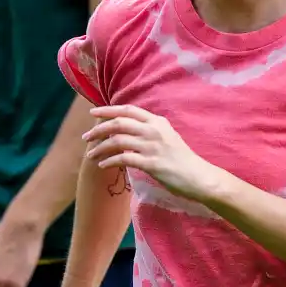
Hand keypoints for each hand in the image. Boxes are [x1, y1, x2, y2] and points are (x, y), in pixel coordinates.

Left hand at [84, 106, 215, 202]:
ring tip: (91, 155)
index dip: (108, 110)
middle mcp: (154, 130)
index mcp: (157, 121)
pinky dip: (110, 161)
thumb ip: (150, 130)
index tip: (93, 113)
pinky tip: (103, 165)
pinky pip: (124, 159)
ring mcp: (153, 146)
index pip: (128, 110)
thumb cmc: (182, 160)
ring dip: (100, 147)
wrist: (199, 177)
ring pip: (118, 141)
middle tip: (86, 137)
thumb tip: (129, 129)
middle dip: (98, 130)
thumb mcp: (168, 137)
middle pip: (119, 123)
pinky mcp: (152, 163)